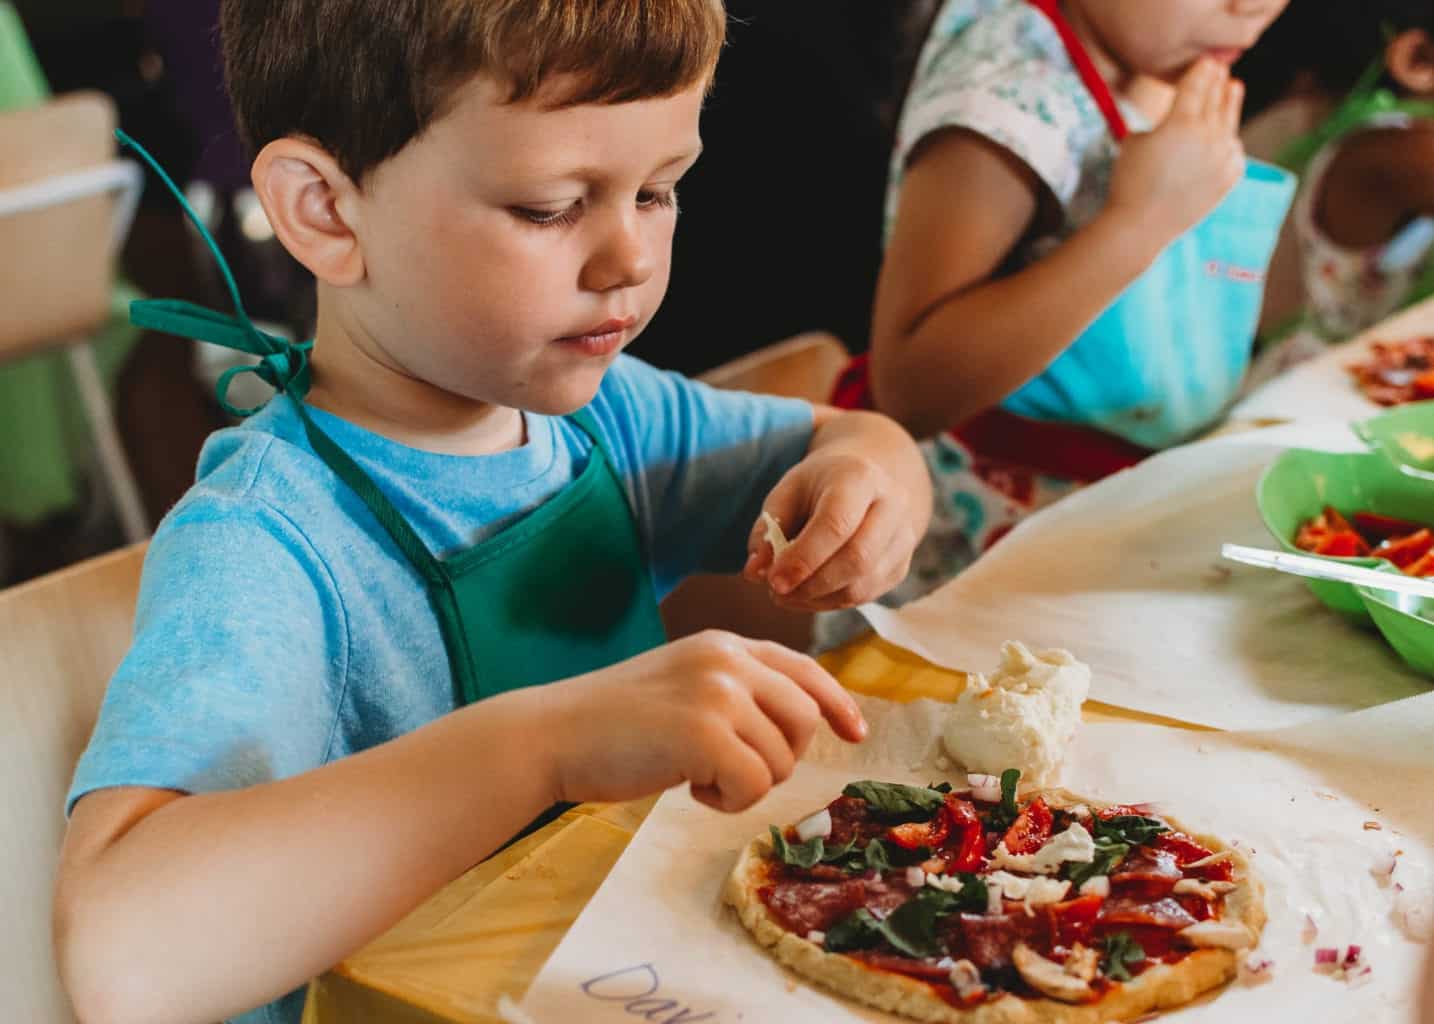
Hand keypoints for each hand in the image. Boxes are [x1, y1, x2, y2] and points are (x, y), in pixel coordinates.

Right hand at [550, 631, 867, 811]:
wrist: (553, 733)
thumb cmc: (613, 721)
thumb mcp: (683, 683)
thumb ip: (733, 690)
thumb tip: (795, 724)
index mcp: (725, 644)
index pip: (804, 669)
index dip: (837, 702)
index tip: (855, 732)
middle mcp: (728, 660)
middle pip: (805, 718)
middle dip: (782, 756)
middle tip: (732, 770)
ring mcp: (718, 693)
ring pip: (782, 759)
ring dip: (746, 784)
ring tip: (696, 776)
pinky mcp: (705, 734)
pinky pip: (754, 786)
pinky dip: (727, 801)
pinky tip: (687, 787)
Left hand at [743, 446, 919, 610]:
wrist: (863, 482)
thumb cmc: (818, 487)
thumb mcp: (786, 493)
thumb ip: (767, 530)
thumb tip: (754, 573)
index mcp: (859, 477)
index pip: (836, 523)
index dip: (804, 558)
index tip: (773, 581)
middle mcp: (892, 505)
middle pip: (858, 558)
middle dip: (811, 585)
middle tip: (777, 592)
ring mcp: (903, 537)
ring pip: (863, 585)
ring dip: (818, 599)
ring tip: (787, 594)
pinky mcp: (901, 565)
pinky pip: (866, 596)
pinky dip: (831, 602)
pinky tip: (808, 593)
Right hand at [1108, 58, 1245, 242]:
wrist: (1141, 225)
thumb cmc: (1129, 182)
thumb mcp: (1134, 140)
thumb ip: (1160, 123)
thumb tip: (1172, 121)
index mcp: (1182, 122)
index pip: (1198, 84)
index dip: (1202, 70)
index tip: (1206, 61)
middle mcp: (1208, 136)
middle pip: (1216, 99)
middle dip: (1217, 82)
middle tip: (1220, 70)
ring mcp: (1223, 157)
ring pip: (1230, 123)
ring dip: (1231, 103)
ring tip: (1235, 88)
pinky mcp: (1229, 178)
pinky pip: (1235, 152)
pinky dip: (1230, 141)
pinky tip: (1228, 137)